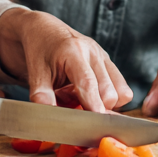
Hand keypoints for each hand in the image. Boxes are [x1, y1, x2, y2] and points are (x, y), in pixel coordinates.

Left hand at [0, 8, 131, 110]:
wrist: (45, 30)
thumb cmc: (40, 52)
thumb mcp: (35, 73)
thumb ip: (41, 95)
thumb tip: (49, 116)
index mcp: (73, 51)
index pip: (88, 83)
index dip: (93, 106)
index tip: (94, 125)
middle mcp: (93, 51)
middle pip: (109, 92)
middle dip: (97, 109)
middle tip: (77, 111)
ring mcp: (104, 56)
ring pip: (121, 92)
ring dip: (106, 105)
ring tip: (84, 101)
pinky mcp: (109, 62)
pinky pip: (123, 89)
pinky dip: (112, 99)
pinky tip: (92, 95)